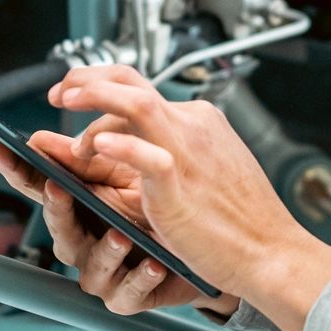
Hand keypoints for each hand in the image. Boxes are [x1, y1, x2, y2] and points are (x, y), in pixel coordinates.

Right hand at [0, 137, 237, 318]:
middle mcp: (85, 242)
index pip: (40, 187)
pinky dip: (141, 279)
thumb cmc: (158, 208)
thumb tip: (43, 138)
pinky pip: (130, 293)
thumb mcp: (125, 176)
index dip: (17, 169)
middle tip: (59, 188)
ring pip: (92, 268)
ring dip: (105, 251)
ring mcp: (105, 272)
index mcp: (79, 208)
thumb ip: (87, 161)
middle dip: (57, 210)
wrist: (204, 249)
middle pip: (60, 231)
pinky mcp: (130, 296)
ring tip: (121, 234)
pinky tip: (154, 264)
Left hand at [47, 66, 330, 330]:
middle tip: (59, 93)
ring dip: (94, 98)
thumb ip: (165, 150)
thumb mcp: (204, 169)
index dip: (100, 86)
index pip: (139, 88)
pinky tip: (97, 148)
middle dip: (87, 79)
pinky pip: (147, 154)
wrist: (271, 251)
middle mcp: (191, 126)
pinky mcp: (180, 183)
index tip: (75, 94)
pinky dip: (119, 144)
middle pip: (131, 81)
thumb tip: (121, 143)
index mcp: (197, 121)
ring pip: (135, 103)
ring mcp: (187, 150)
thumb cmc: (240, 220)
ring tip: (64, 104)